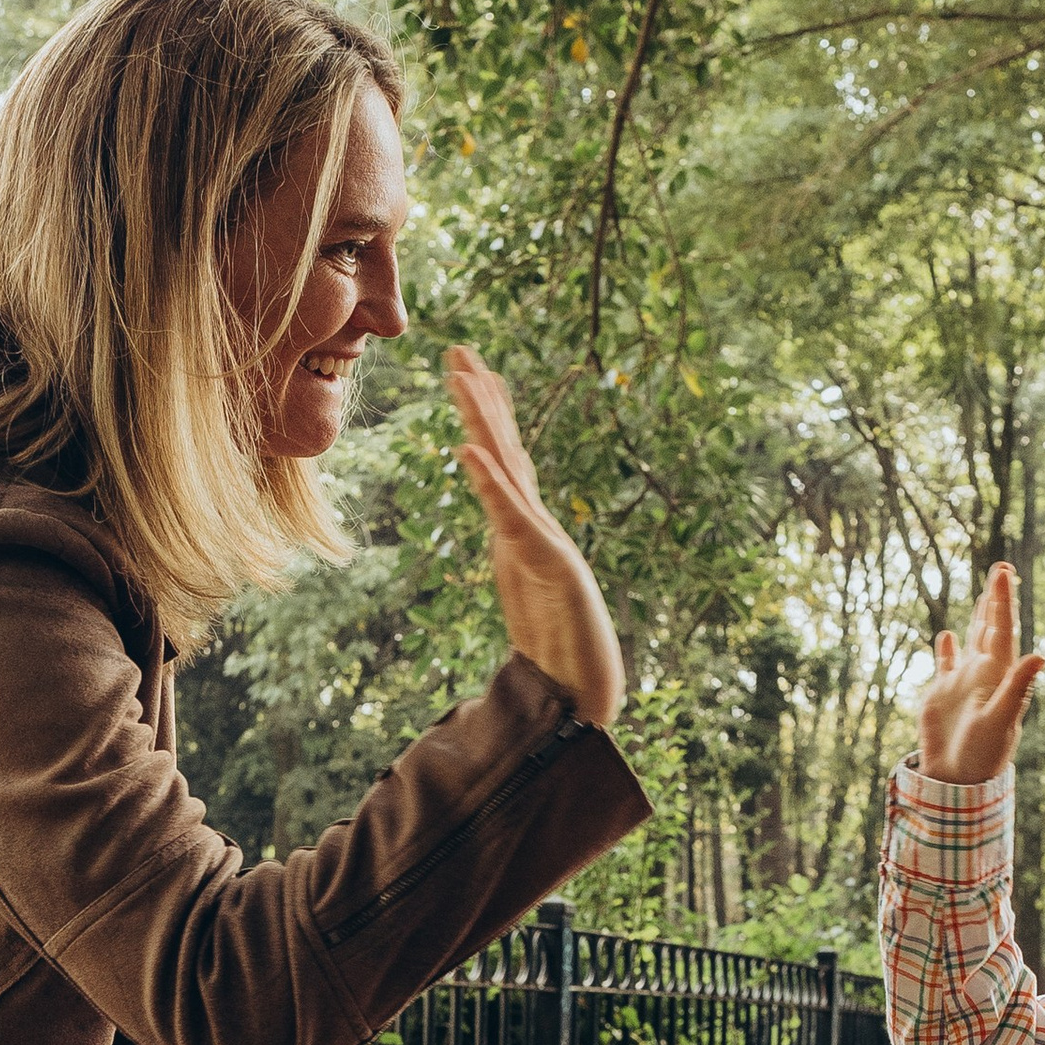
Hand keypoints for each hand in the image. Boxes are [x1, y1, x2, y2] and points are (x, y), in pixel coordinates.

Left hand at [447, 346, 625, 728]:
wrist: (585, 695)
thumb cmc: (558, 657)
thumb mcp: (524, 596)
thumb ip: (515, 558)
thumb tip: (505, 537)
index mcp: (527, 532)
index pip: (504, 463)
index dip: (489, 417)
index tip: (470, 373)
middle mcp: (538, 526)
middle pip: (507, 451)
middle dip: (484, 398)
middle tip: (459, 349)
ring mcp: (545, 541)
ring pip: (510, 471)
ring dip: (485, 421)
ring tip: (462, 377)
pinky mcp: (549, 565)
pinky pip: (513, 518)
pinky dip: (490, 483)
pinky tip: (468, 451)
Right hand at [916, 563, 1044, 783]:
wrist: (959, 780)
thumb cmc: (984, 753)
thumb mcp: (1001, 718)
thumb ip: (1019, 686)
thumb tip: (1041, 656)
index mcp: (998, 674)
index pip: (1003, 629)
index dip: (1003, 601)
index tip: (1004, 572)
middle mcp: (983, 673)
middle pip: (991, 628)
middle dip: (996, 600)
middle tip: (1002, 569)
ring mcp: (963, 683)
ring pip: (972, 642)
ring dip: (979, 617)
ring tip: (986, 594)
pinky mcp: (942, 695)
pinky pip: (947, 665)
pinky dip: (948, 650)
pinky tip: (948, 637)